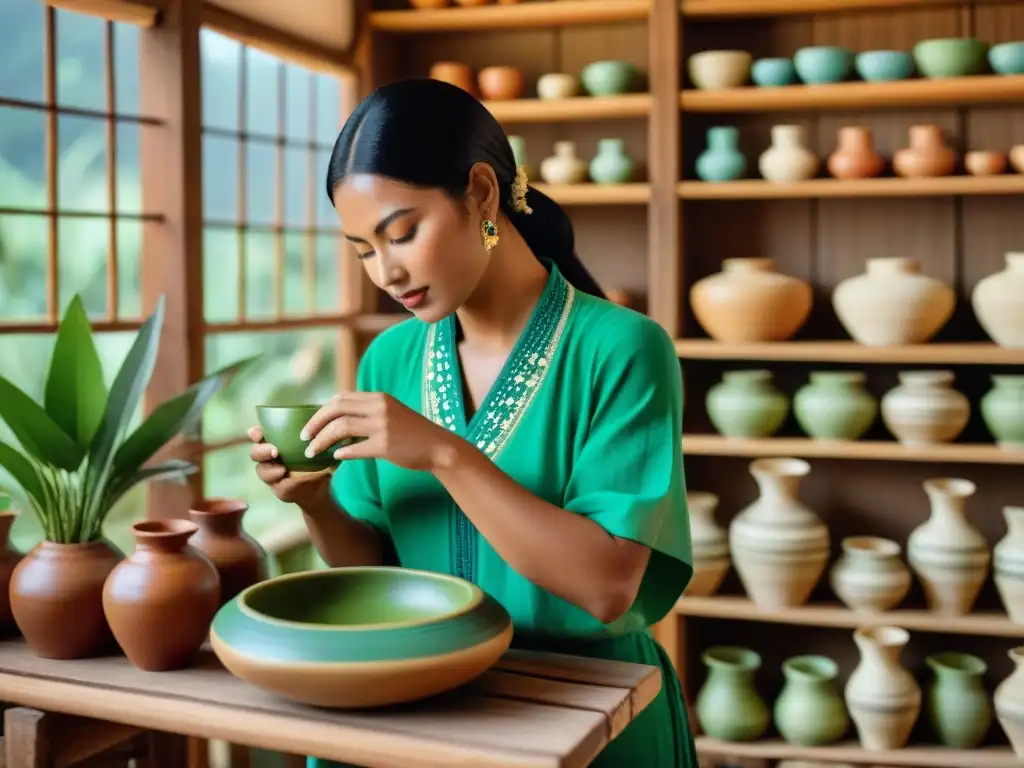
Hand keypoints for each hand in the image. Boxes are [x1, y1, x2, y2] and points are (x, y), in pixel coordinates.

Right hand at [248, 425, 331, 507]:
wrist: (322, 484)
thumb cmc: (318, 459)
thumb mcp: (318, 444)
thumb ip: (316, 434)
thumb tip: (323, 423)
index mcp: (276, 442)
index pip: (259, 435)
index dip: (255, 433)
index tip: (257, 433)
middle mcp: (270, 457)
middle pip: (256, 453)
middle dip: (261, 451)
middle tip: (275, 451)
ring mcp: (273, 474)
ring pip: (262, 470)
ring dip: (270, 470)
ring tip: (283, 470)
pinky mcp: (279, 488)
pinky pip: (277, 485)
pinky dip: (283, 482)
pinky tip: (289, 479)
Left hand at [301, 392, 456, 472]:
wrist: (439, 447)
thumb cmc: (413, 433)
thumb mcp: (392, 413)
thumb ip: (369, 412)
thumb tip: (340, 418)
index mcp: (379, 397)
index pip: (341, 398)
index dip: (321, 411)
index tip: (311, 424)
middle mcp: (379, 407)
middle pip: (336, 409)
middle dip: (315, 423)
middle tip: (303, 437)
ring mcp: (383, 426)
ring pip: (341, 428)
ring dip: (322, 440)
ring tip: (311, 452)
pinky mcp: (386, 445)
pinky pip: (355, 448)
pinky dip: (341, 453)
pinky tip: (334, 458)